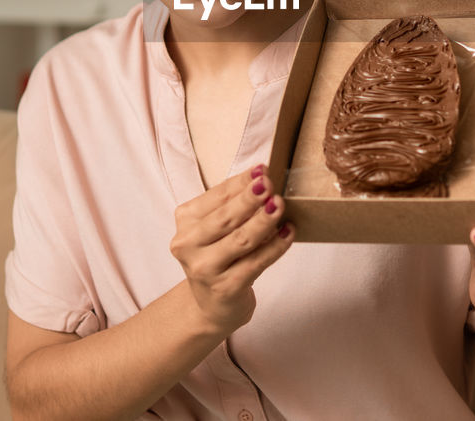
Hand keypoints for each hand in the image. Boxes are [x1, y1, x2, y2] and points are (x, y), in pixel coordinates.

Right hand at [169, 165, 293, 334]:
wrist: (211, 305)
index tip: (262, 169)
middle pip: (224, 218)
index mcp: (185, 223)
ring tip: (280, 205)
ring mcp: (205, 270)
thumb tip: (261, 176)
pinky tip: (288, 232)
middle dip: (249, 199)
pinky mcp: (225, 288)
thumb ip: (233, 204)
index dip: (240, 182)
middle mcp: (188, 246)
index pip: (215, 197)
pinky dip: (275, 247)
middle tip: (269, 184)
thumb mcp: (217, 229)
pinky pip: (256, 263)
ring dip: (263, 221)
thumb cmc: (218, 257)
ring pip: (240, 240)